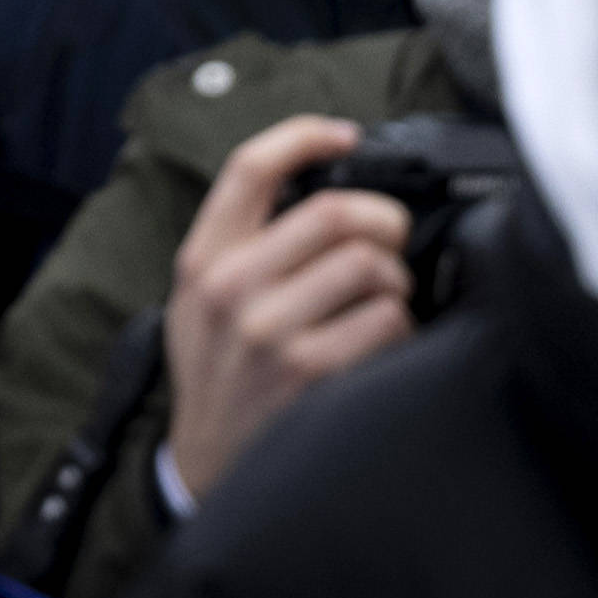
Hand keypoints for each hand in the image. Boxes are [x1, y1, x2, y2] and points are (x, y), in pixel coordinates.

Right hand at [161, 116, 413, 506]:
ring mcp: (269, 331)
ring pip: (370, 265)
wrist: (206, 462)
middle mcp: (230, 287)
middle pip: (333, 212)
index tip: (346, 135)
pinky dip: (399, 326)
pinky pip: (386, 321)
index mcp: (202, 258)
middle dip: (383, 220)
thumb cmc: (217, 371)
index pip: (250, 167)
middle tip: (390, 239)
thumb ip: (241, 246)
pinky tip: (381, 341)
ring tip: (382, 299)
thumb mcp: (198, 299)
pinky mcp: (309, 372)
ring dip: (394, 280)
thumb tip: (324, 187)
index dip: (307, 136)